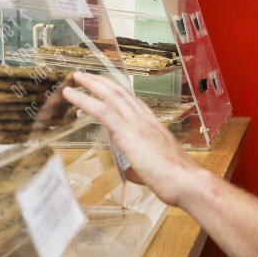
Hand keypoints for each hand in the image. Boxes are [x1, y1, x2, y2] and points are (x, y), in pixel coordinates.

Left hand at [62, 72, 203, 206]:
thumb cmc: (176, 180)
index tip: (108, 86)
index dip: (119, 92)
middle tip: (88, 75)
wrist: (186, 181)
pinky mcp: (127, 131)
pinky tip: (72, 94)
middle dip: (103, 82)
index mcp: (154, 127)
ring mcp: (137, 123)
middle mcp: (146, 120)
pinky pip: (102, 109)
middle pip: (121, 93)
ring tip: (77, 76)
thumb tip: (135, 172)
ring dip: (92, 84)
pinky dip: (84, 99)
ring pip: (111, 95)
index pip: (134, 103)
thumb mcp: (157, 170)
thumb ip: (142, 167)